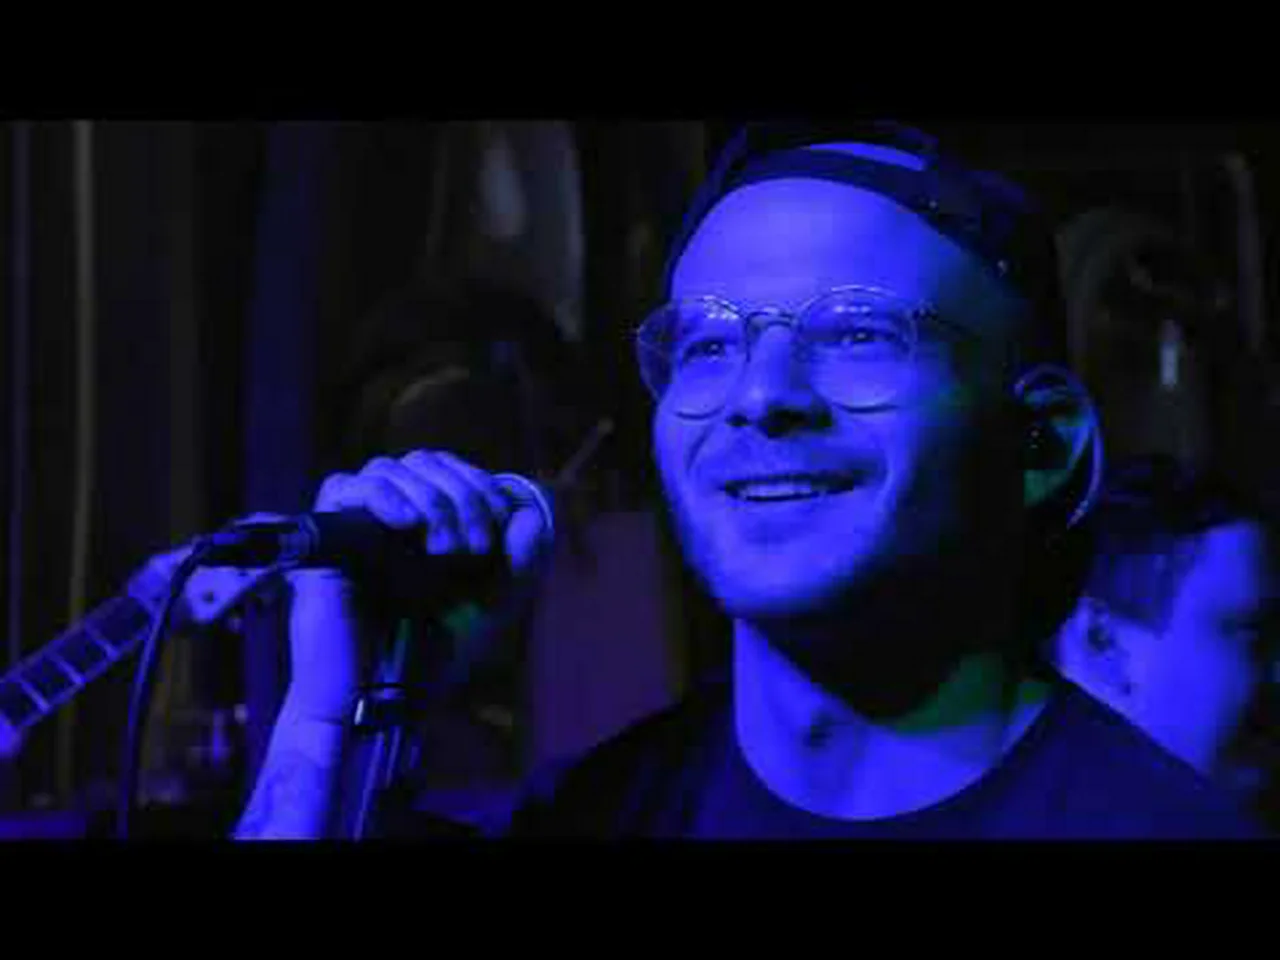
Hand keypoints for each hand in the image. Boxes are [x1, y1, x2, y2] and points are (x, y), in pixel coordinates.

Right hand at [285, 450, 551, 723]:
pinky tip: (407, 524)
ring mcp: (357, 526)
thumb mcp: (494, 603)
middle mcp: (392, 518)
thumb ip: (521, 559)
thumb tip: (528, 514)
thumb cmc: (435, 655)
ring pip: (388, 468)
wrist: (384, 699)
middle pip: (423, 463)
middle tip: (476, 545)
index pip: (451, 471)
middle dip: (462, 494)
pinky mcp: (325, 539)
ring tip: (446, 548)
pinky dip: (382, 495)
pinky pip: (343, 487)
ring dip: (431, 498)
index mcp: (428, 524)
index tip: (501, 524)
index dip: (480, 485)